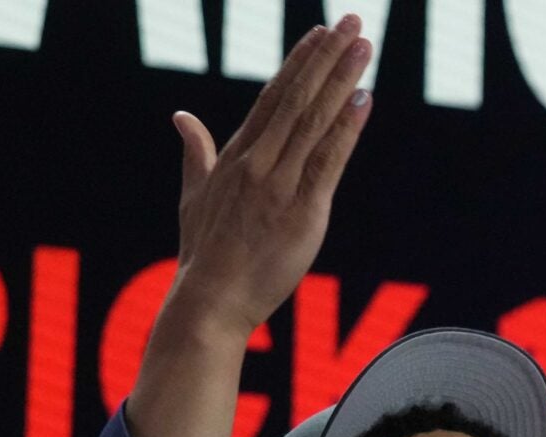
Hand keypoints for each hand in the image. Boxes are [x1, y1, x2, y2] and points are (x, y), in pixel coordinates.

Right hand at [163, 16, 373, 338]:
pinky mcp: (302, 212)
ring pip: (314, 121)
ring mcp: (279, 185)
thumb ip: (194, 153)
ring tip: (362, 45)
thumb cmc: (203, 254)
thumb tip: (181, 117)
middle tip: (351, 22)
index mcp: (235, 156)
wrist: (209, 300)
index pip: (272, 97)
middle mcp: (258, 162)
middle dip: (325, 57)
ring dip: (341, 80)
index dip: (298, 63)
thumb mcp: (193, 196)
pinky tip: (364, 99)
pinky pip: (328, 161)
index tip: (319, 33)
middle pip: (297, 97)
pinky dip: (347, 128)